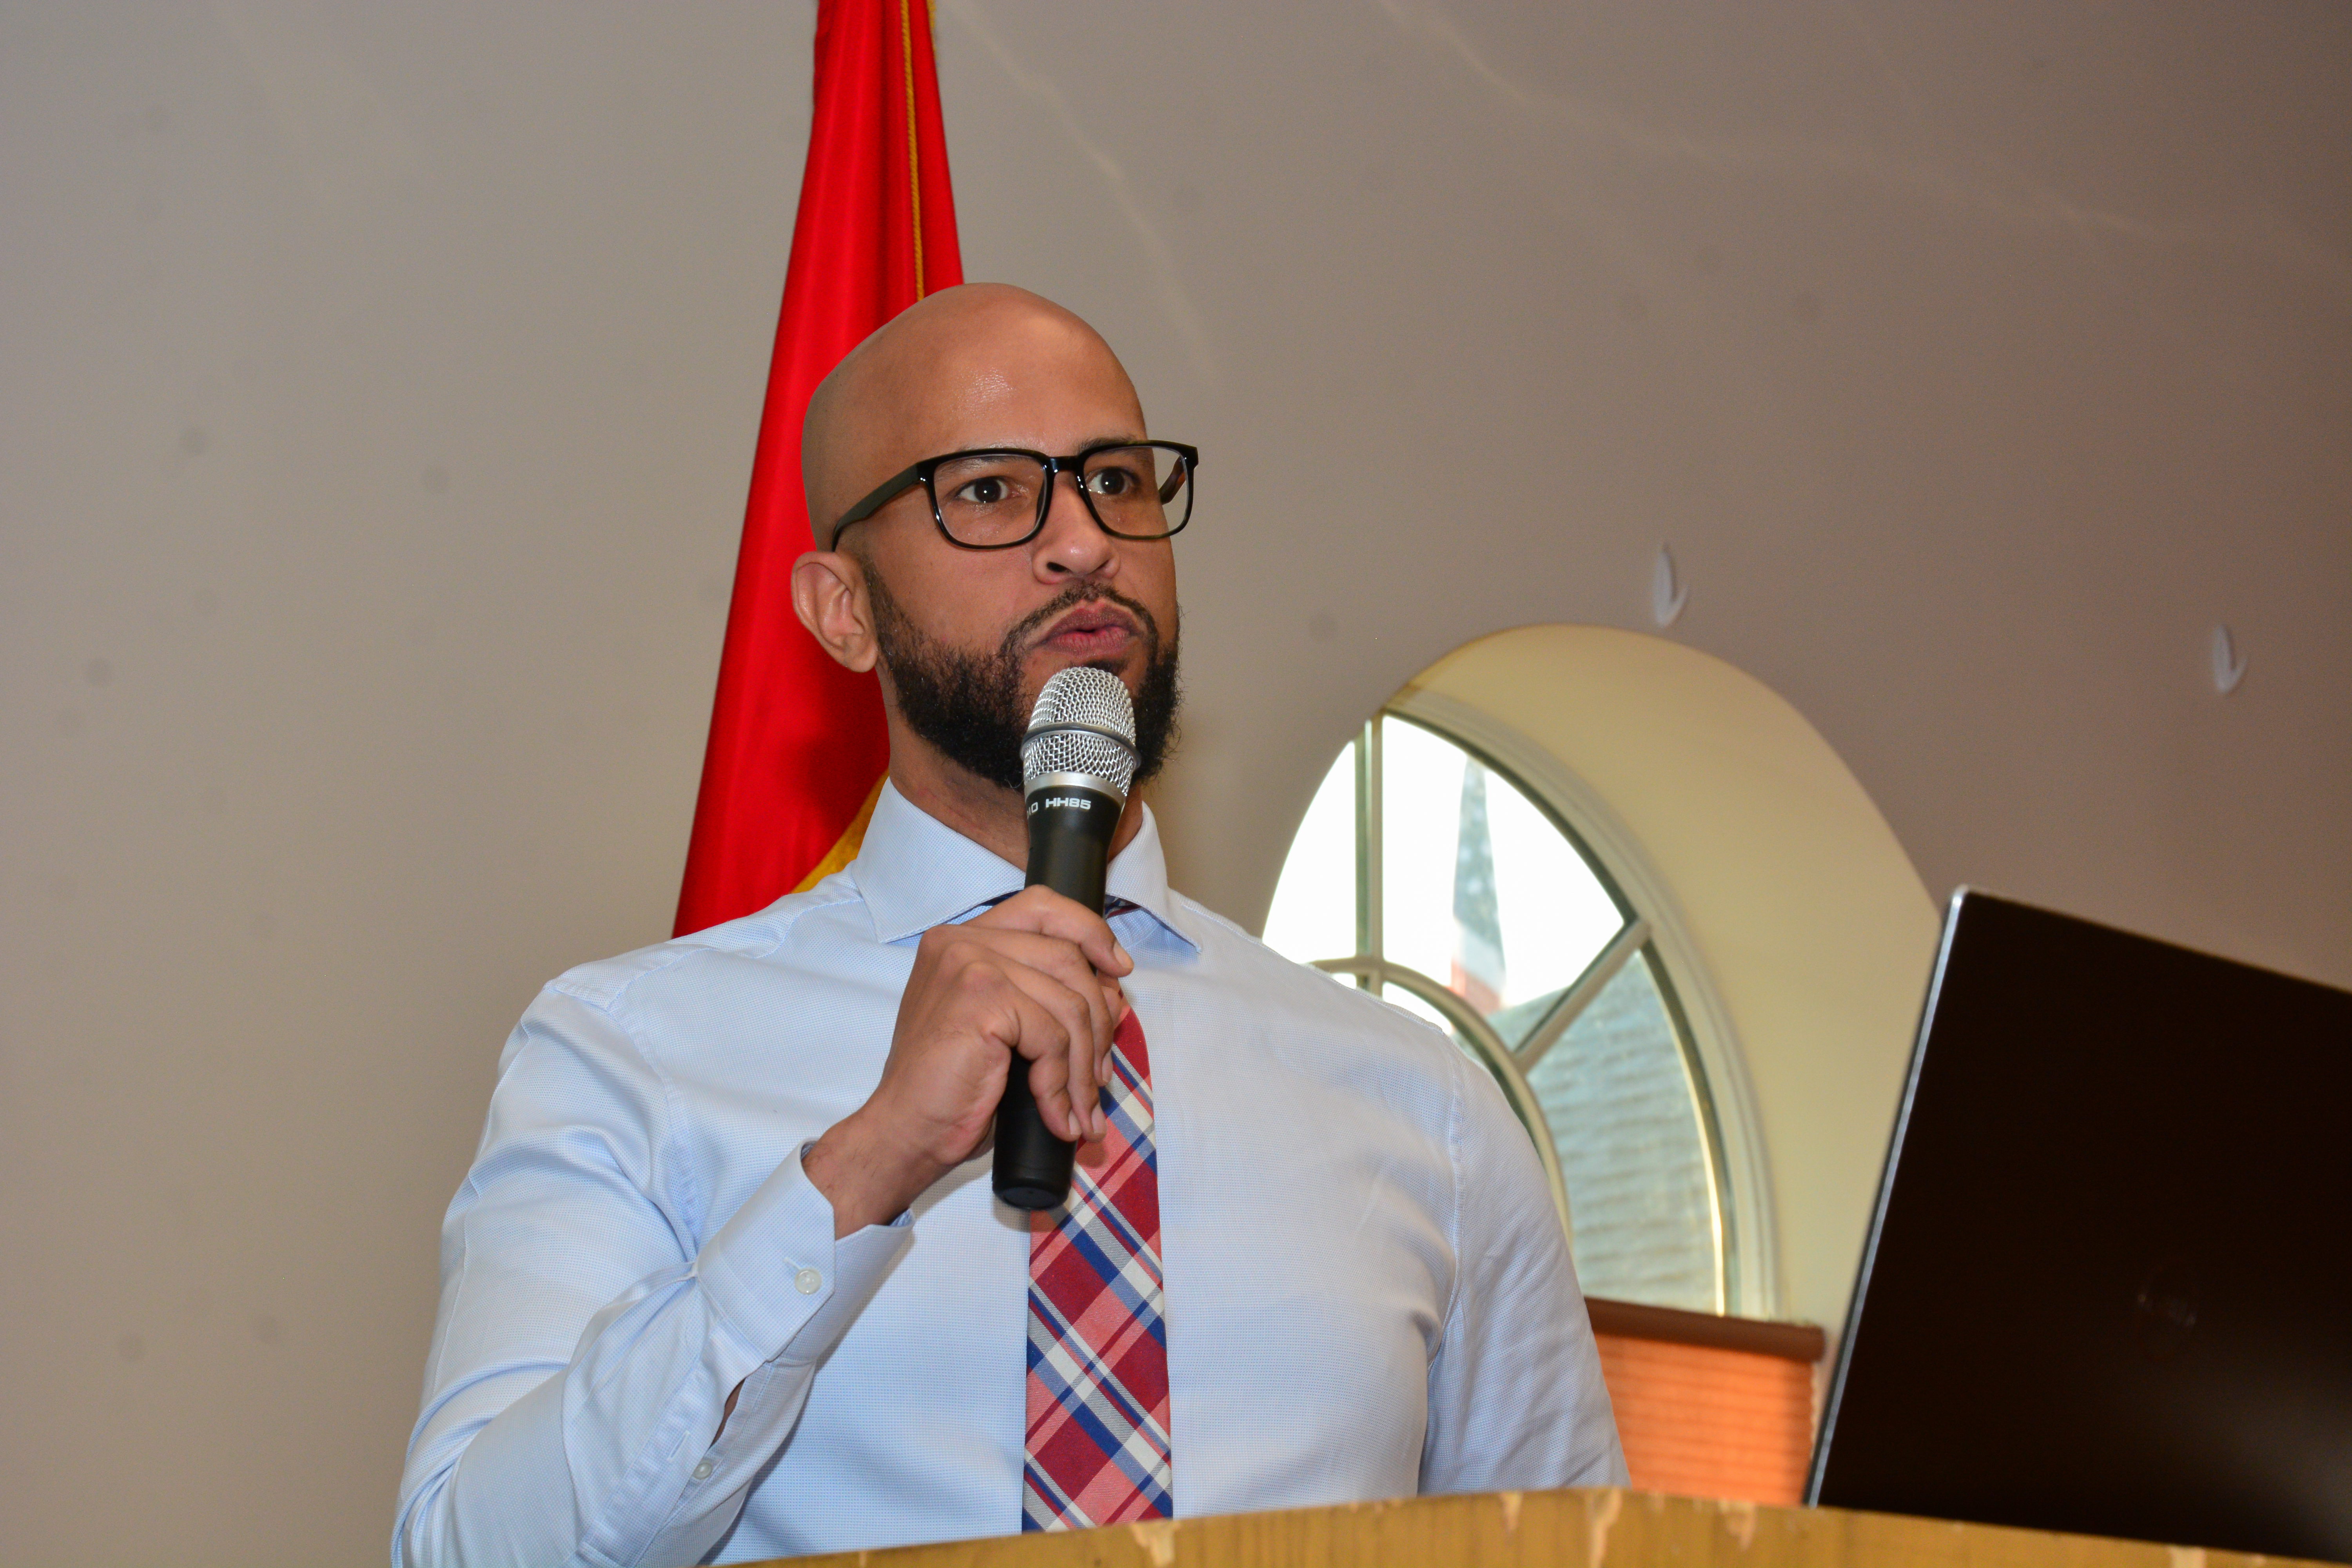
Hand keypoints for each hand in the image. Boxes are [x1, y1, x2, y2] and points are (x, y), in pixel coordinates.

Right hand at [805, 887, 1131, 1233]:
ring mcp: (968, 964)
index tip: (1119, 970)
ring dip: (1085, 1064)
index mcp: (962, 940)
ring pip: (1069, 1002)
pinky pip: (1052, 1036)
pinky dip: (1061, 1083)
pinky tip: (1056, 1115)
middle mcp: (960, 940)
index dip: (1090, 931)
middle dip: (1099, 1021)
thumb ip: (1045, 997)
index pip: (1042, 907)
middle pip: (1067, 957)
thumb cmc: (950, 1088)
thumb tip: (1115, 994)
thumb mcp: (1004, 1029)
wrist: (904, 1131)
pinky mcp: (980, 998)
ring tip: (1082, 1108)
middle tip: (1099, 1075)